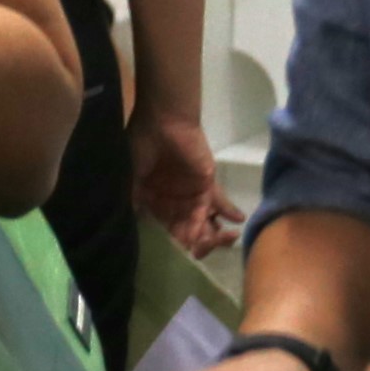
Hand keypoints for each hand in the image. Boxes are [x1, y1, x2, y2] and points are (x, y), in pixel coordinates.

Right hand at [129, 110, 240, 254]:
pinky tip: (238, 220)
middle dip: (202, 245)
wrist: (161, 120)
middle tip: (207, 245)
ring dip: (218, 235)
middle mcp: (175, 206)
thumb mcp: (131, 177)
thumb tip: (136, 225)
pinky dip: (230, 212)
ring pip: (208, 224)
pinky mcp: (208, 184)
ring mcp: (193, 196)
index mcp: (155, 207)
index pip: (171, 236)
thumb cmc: (141, 146)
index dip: (180, 247)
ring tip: (228, 236)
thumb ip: (136, 202)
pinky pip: (221, 203)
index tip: (188, 250)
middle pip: (192, 235)